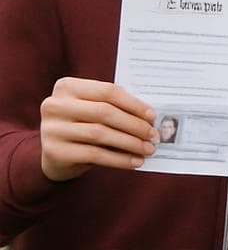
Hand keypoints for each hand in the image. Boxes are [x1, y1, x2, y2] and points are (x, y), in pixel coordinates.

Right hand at [39, 77, 156, 180]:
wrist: (57, 155)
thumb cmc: (84, 126)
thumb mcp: (95, 111)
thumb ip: (116, 107)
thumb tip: (151, 118)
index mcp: (67, 87)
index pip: (107, 91)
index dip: (133, 104)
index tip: (153, 116)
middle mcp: (55, 105)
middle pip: (104, 112)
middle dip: (134, 125)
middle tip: (154, 136)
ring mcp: (51, 128)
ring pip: (100, 134)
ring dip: (130, 143)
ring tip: (148, 149)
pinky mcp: (54, 151)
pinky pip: (94, 154)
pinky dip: (119, 159)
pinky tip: (135, 162)